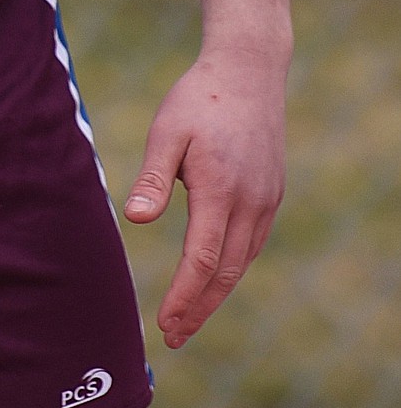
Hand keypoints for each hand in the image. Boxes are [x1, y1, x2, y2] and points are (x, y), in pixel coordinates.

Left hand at [123, 51, 286, 349]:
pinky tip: (212, 277)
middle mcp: (250, 201)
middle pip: (226, 272)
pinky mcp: (271, 193)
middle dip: (199, 309)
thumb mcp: (167, 130)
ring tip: (189, 318)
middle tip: (173, 337)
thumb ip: (153, 177)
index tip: (164, 325)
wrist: (249, 71)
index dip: (184, 297)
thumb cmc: (199, 98)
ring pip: (242, 262)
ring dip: (215, 294)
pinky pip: (251, 243)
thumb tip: (136, 220)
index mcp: (219, 189)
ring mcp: (266, 199)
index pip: (203, 260)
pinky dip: (231, 268)